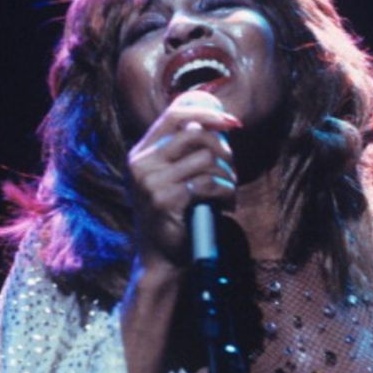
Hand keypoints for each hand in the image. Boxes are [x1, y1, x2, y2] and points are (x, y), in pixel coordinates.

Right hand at [127, 92, 241, 270]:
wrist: (162, 260)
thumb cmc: (174, 217)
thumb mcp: (170, 180)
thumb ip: (183, 153)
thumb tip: (215, 124)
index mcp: (140, 154)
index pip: (173, 115)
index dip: (206, 113)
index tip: (232, 121)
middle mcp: (141, 164)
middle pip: (195, 133)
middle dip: (223, 148)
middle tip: (231, 167)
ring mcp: (151, 182)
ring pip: (206, 160)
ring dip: (227, 176)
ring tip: (228, 191)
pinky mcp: (166, 200)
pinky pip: (210, 183)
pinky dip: (226, 193)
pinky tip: (227, 205)